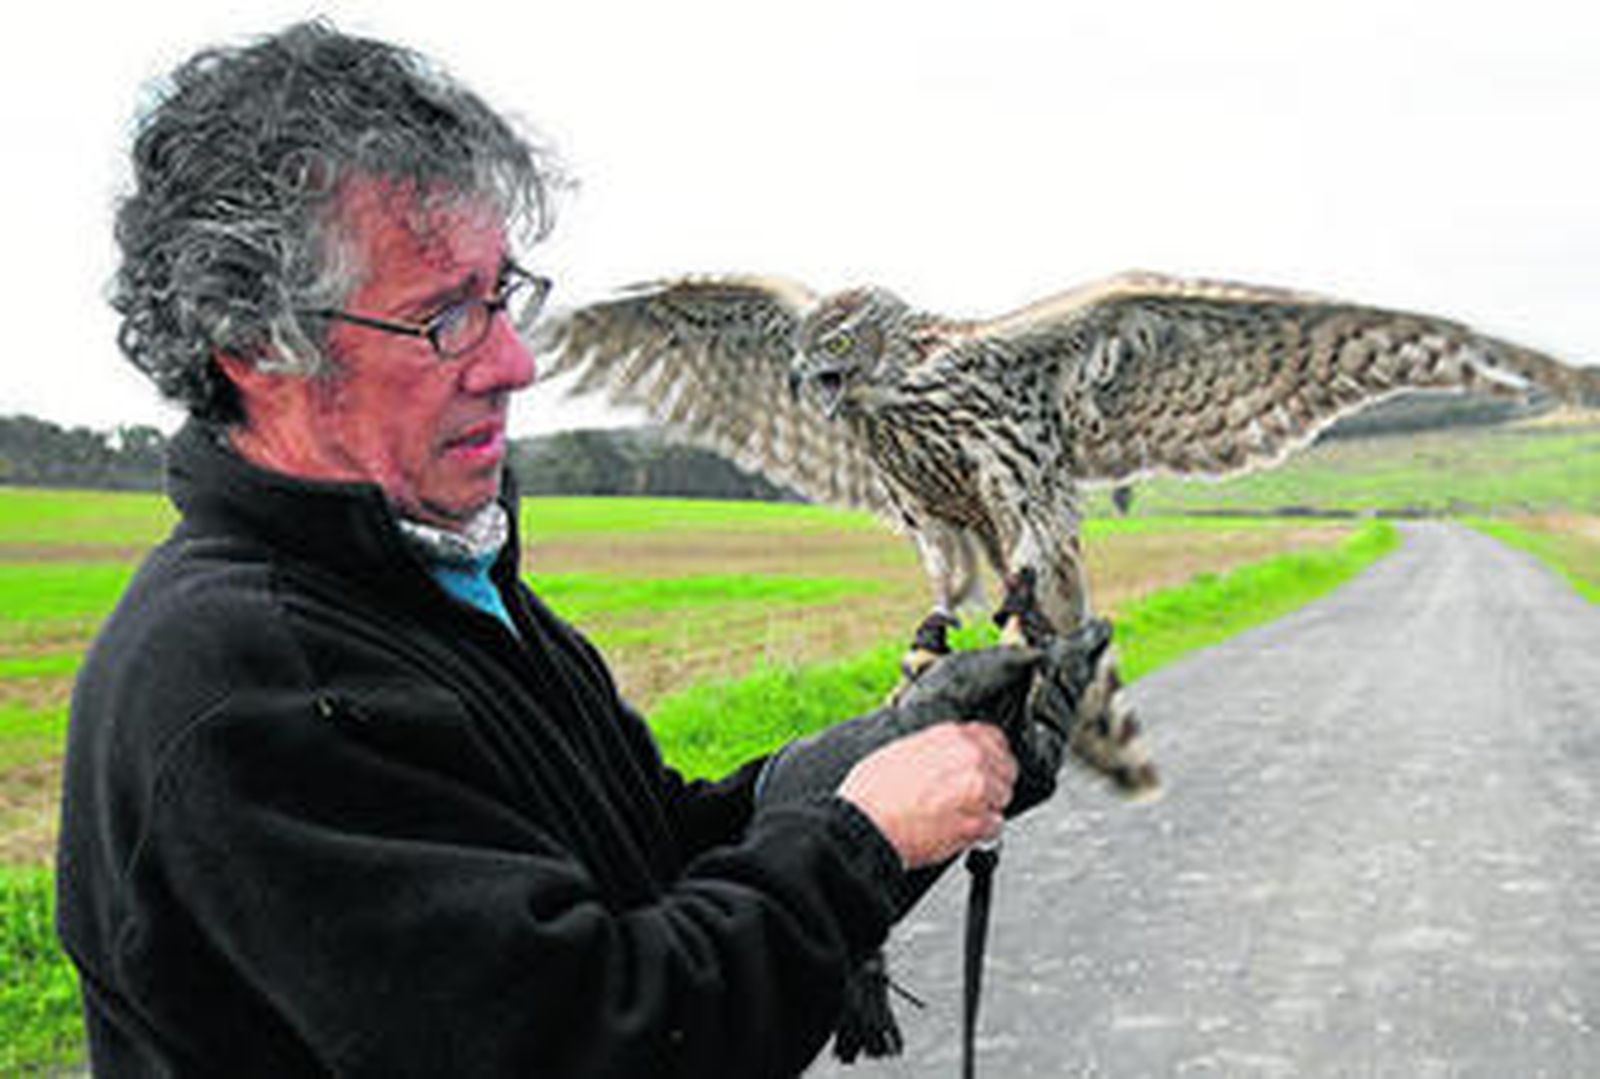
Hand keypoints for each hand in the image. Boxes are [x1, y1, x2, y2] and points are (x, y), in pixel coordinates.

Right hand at [838, 723, 1016, 868]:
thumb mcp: (902, 749)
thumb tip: (950, 755)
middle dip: (992, 785)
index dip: (991, 757)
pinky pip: (995, 827)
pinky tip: (955, 831)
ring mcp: (977, 789)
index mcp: (951, 735)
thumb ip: (937, 748)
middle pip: (1006, 770)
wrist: (864, 825)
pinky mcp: (976, 822)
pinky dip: (979, 834)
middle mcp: (969, 757)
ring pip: (1002, 799)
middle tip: (970, 798)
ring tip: (956, 815)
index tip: (986, 769)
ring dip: (985, 809)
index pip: (995, 739)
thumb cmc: (873, 793)